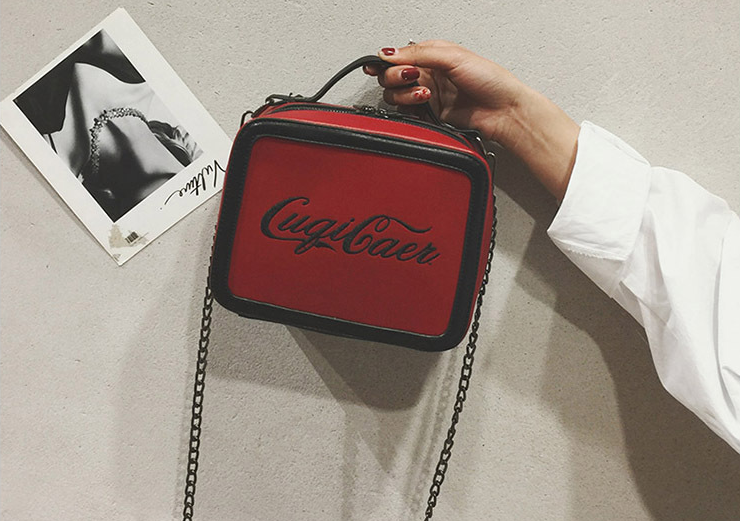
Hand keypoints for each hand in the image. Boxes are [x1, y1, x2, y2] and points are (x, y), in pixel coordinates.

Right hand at [365, 41, 579, 199]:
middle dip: (396, 78)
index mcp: (432, 55)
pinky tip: (424, 105)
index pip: (398, 56)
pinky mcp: (430, 116)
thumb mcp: (453, 56)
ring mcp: (428, 96)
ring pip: (396, 97)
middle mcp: (428, 75)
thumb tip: (388, 53)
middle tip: (411, 78)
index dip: (385, 61)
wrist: (504, 112)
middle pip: (391, 77)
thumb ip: (418, 53)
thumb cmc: (490, 81)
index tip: (377, 66)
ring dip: (405, 95)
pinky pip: (408, 114)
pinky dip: (410, 110)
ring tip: (425, 94)